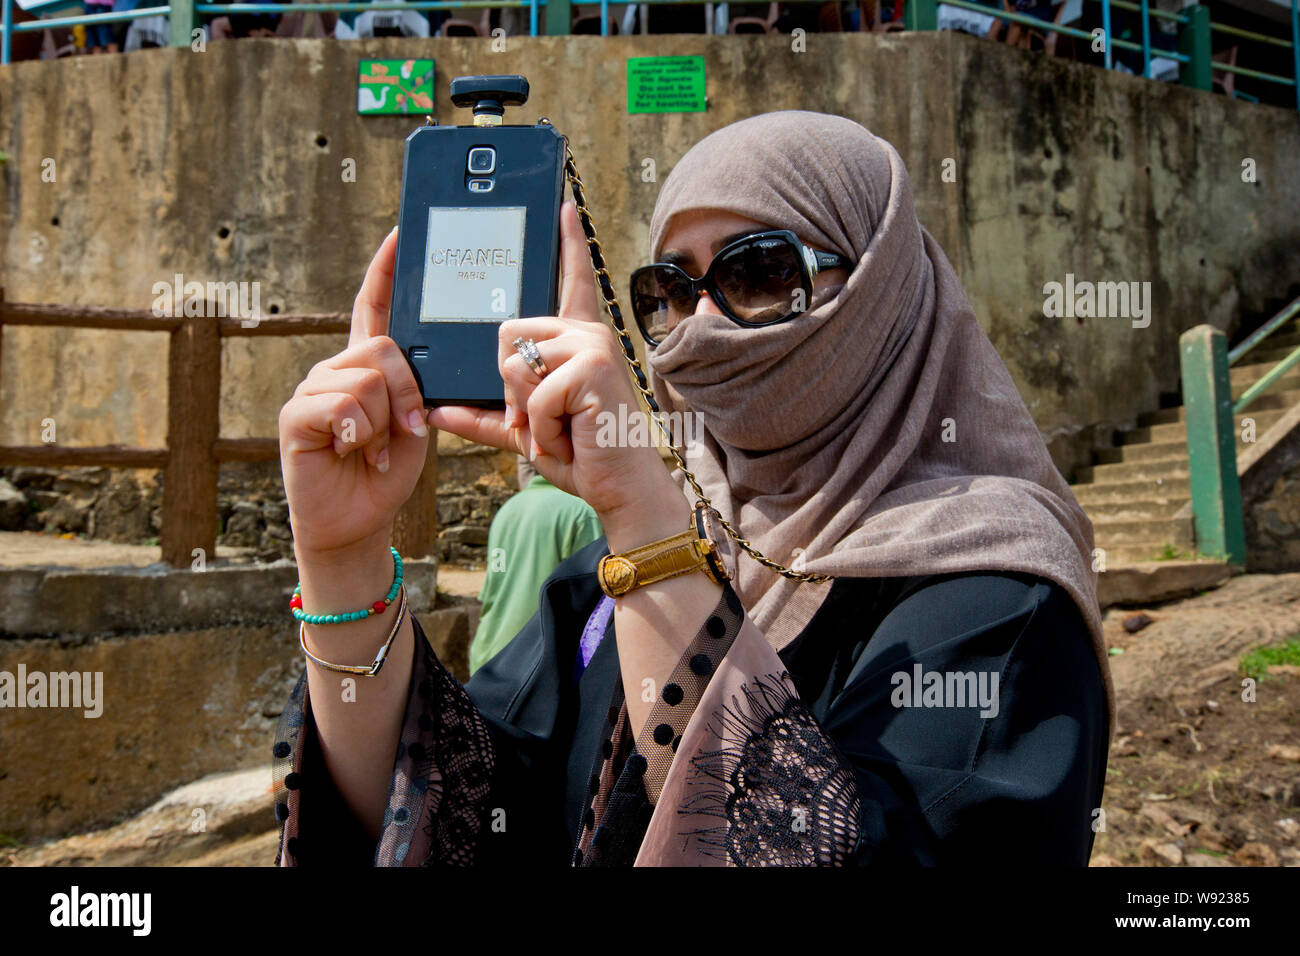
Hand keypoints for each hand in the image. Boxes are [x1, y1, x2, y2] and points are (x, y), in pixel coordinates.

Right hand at [278, 227, 430, 559]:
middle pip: (383, 348)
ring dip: (383, 424)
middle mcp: (335, 369)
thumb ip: (415, 389)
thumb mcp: (413, 425)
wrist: (357, 520)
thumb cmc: (385, 471)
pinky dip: (360, 435)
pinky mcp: (296, 416)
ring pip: (367, 380)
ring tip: (372, 450)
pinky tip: (352, 453)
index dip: (386, 271)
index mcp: (365, 365)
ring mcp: (312, 389)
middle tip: (405, 430)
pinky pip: (343, 406)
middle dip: (407, 394)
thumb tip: (415, 366)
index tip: (402, 232)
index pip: (373, 307)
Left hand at [428, 200, 687, 539]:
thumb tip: (435, 409)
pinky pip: (530, 393)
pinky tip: (570, 436)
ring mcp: (592, 346)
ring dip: (526, 412)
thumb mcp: (523, 430)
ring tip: (561, 428)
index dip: (567, 243)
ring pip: (512, 363)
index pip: (570, 281)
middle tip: (545, 419)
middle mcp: (588, 333)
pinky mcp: (591, 367)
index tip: (563, 205)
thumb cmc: (581, 456)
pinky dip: (540, 426)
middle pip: (506, 335)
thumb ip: (482, 416)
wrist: (620, 488)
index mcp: (577, 339)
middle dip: (510, 388)